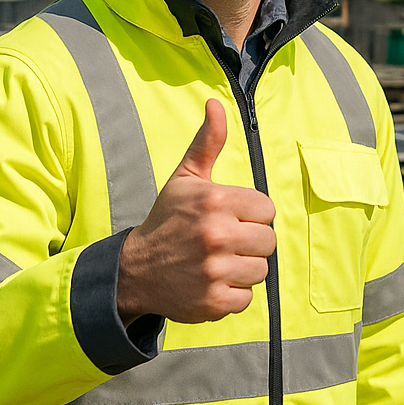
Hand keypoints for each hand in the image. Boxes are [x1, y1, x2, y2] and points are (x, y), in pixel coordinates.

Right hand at [117, 99, 275, 323]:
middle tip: (224, 243)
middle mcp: (216, 235)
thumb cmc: (168, 219)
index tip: (230, 218)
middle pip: (269, 242)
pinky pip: (247, 298)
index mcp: (215, 201)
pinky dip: (233, 294)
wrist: (134, 269)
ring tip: (218, 262)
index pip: (266, 210)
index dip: (251, 215)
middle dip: (250, 243)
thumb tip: (216, 103)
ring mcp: (214, 270)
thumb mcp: (186, 178)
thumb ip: (208, 142)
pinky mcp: (213, 302)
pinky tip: (212, 282)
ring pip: (261, 271)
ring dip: (243, 269)